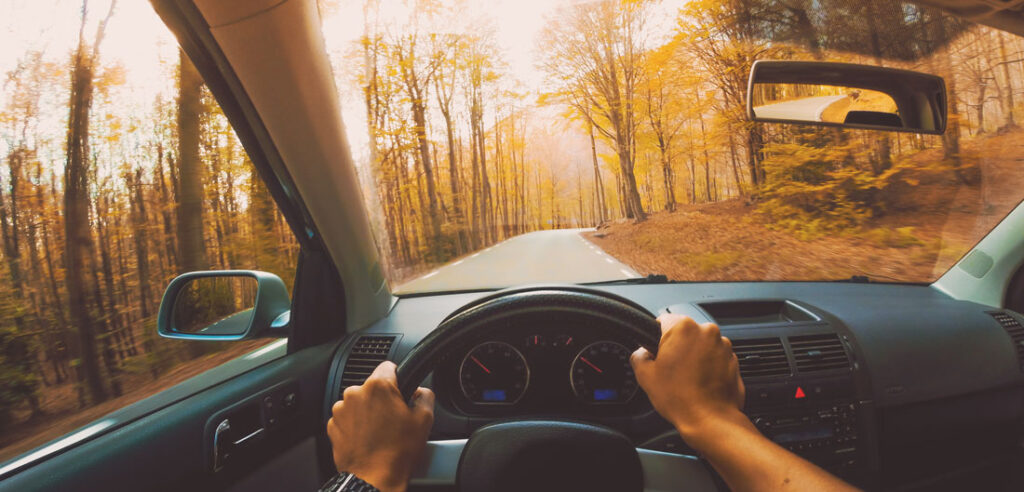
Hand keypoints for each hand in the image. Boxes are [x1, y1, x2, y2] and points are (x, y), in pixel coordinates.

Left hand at [326, 361, 433, 491]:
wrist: (374, 480)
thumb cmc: (396, 453)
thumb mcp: (424, 420)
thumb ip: (425, 396)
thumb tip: (422, 391)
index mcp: (378, 386)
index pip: (389, 366)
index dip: (399, 378)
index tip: (401, 390)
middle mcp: (355, 393)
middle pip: (373, 386)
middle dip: (383, 399)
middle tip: (394, 419)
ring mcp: (341, 410)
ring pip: (359, 402)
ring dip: (368, 412)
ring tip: (380, 432)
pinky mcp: (333, 426)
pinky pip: (347, 417)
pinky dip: (356, 425)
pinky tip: (368, 439)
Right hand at [631, 314, 745, 443]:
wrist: (710, 421)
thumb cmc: (681, 399)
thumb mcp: (645, 376)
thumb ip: (638, 356)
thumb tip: (641, 353)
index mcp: (683, 327)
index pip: (662, 320)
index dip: (654, 337)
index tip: (655, 351)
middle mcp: (706, 331)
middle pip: (684, 333)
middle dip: (676, 348)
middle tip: (669, 370)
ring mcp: (723, 345)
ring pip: (700, 345)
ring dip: (693, 357)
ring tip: (686, 379)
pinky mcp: (733, 360)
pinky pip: (715, 357)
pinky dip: (707, 366)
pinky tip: (699, 383)